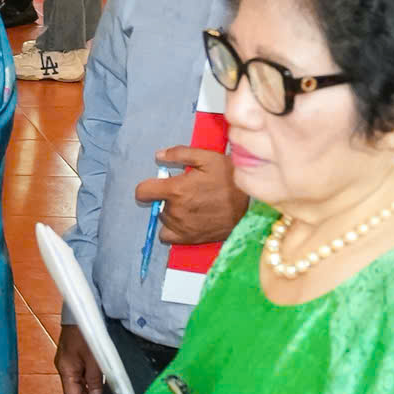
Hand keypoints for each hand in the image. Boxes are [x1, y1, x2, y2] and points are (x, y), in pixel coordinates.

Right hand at [54, 323, 107, 393]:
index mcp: (66, 371)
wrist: (79, 313)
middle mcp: (65, 370)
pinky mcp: (74, 360)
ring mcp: (68, 365)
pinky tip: (100, 392)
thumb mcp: (94, 357)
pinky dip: (90, 388)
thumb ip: (95, 379)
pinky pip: (81, 379)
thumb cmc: (85, 333)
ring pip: (78, 388)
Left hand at [132, 146, 247, 246]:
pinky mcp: (190, 239)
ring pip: (164, 220)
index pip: (142, 192)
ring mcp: (182, 228)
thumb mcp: (207, 158)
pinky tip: (186, 221)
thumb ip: (179, 154)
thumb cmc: (229, 178)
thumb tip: (157, 156)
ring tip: (190, 205)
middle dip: (166, 198)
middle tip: (186, 192)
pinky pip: (168, 237)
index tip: (158, 185)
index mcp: (176, 191)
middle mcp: (175, 212)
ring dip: (171, 213)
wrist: (251, 204)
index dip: (148, 187)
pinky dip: (172, 229)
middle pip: (157, 205)